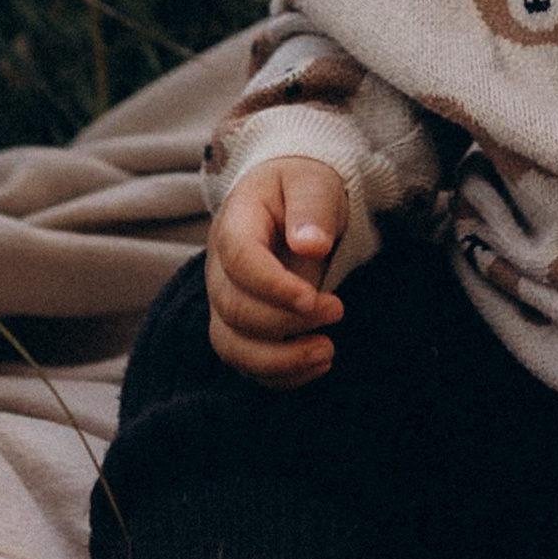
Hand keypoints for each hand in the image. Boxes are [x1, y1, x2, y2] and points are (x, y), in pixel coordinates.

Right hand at [206, 159, 349, 386]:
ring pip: (231, 346)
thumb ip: (312, 209)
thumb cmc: (302, 189)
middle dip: (285, 322)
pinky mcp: (240, 328)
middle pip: (234, 309)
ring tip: (328, 352)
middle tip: (337, 310)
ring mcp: (226, 302)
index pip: (239, 260)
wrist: (291, 202)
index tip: (313, 298)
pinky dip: (280, 375)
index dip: (273, 286)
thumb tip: (311, 246)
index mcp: (235, 224)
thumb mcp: (313, 183)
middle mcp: (220, 268)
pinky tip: (317, 365)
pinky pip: (246, 364)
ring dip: (279, 360)